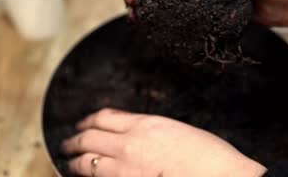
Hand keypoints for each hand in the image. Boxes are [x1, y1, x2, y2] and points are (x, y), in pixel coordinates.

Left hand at [63, 108, 266, 176]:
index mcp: (146, 124)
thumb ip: (151, 131)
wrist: (220, 176)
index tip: (83, 124)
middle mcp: (130, 143)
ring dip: (74, 162)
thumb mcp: (178, 131)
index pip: (105, 117)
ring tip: (69, 163)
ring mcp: (125, 168)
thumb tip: (136, 134)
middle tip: (67, 143)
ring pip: (86, 162)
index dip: (88, 120)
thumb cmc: (208, 156)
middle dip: (74, 140)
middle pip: (89, 137)